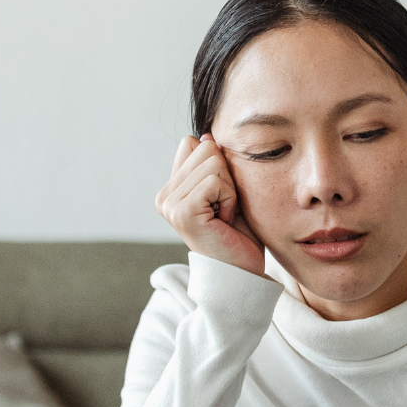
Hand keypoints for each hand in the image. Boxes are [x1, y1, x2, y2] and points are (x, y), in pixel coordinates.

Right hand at [155, 134, 264, 275]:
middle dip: (227, 176)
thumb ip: (214, 165)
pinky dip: (229, 198)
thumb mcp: (227, 190)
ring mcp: (170, 205)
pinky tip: (224, 220)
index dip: (219, 165)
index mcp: (171, 189)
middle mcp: (164, 196)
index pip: (194, 143)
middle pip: (205, 147)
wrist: (242, 272)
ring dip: (230, 189)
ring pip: (213, 162)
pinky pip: (215, 180)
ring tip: (224, 215)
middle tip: (225, 209)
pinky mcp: (182, 212)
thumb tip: (205, 134)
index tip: (221, 197)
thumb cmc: (239, 234)